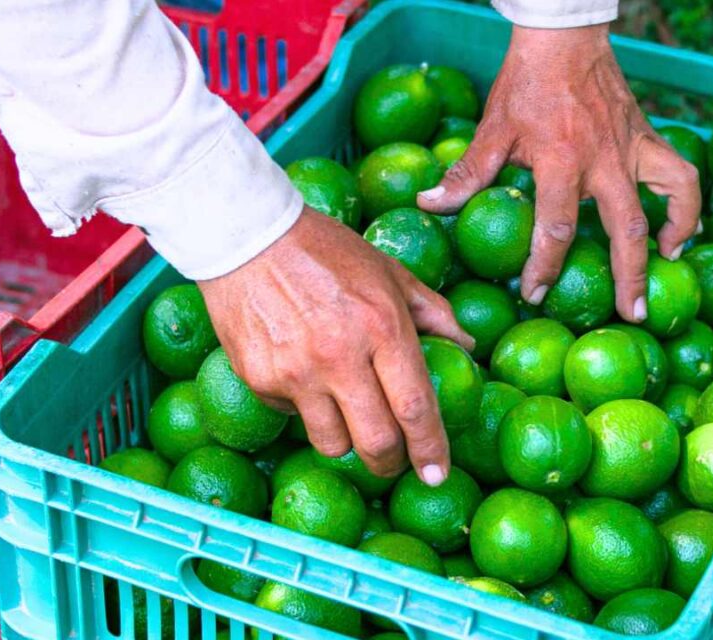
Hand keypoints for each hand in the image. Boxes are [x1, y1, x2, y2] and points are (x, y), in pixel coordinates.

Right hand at [197, 208, 474, 483]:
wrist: (245, 236)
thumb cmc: (326, 251)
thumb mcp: (389, 271)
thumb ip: (432, 311)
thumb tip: (467, 346)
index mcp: (381, 327)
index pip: (415, 408)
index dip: (430, 449)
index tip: (437, 474)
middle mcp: (339, 356)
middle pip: (376, 442)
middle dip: (390, 463)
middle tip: (393, 462)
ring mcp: (295, 371)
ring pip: (332, 443)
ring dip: (347, 441)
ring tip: (348, 418)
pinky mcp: (260, 379)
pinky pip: (293, 416)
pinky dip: (306, 409)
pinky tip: (304, 376)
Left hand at [417, 24, 700, 322]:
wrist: (564, 40)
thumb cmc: (525, 85)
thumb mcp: (492, 128)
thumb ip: (466, 172)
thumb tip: (428, 203)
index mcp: (561, 160)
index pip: (556, 226)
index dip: (544, 266)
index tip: (535, 294)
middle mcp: (604, 160)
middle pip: (625, 228)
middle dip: (628, 276)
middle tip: (628, 315)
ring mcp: (632, 150)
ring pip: (666, 200)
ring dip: (671, 239)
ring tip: (664, 272)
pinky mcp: (649, 139)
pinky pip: (682, 175)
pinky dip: (687, 205)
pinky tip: (678, 231)